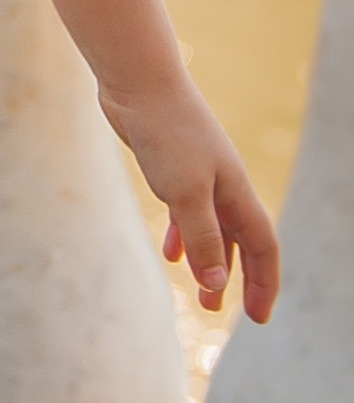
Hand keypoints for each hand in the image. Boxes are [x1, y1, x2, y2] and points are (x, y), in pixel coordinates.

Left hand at [102, 76, 279, 323]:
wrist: (139, 83)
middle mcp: (225, 185)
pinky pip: (186, 212)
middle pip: (240, 242)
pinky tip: (171, 254)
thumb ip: (203, 240)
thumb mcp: (186, 195)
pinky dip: (183, 235)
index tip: (258, 318)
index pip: (263, 247)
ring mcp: (199, 175)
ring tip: (201, 296)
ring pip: (212, 229)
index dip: (264, 283)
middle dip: (237, 280)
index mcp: (237, 193)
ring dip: (209, 263)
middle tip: (224, 314)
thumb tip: (218, 286)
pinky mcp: (171, 166)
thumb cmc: (167, 135)